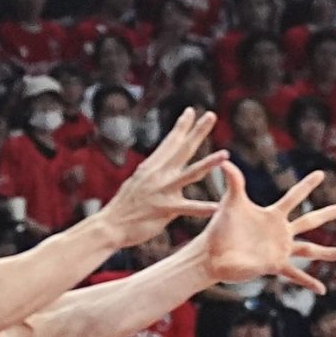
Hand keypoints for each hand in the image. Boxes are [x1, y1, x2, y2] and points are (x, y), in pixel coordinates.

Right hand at [92, 108, 225, 244]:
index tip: (191, 110)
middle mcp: (158, 174)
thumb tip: (161, 165)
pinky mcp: (163, 209)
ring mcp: (161, 190)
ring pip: (190, 174)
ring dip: (209, 163)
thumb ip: (153, 173)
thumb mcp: (139, 182)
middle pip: (183, 149)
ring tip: (226, 154)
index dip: (181, 126)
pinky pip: (187, 208)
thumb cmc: (125, 207)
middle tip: (211, 114)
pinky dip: (203, 208)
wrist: (109, 226)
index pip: (169, 142)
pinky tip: (218, 206)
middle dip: (198, 131)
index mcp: (152, 167)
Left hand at [197, 171, 335, 289]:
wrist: (212, 254)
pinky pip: (295, 274)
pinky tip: (322, 290)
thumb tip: (225, 161)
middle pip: (310, 221)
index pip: (294, 197)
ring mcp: (280, 249)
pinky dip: (309, 282)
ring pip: (310, 249)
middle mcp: (280, 232)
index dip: (307, 185)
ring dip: (329, 252)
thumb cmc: (220, 228)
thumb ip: (234, 181)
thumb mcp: (231, 203)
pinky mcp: (274, 265)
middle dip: (328, 214)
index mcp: (273, 215)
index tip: (321, 174)